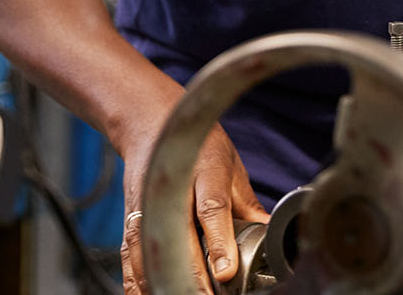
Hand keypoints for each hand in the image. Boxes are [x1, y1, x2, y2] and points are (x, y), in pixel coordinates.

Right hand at [120, 117, 268, 294]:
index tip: (226, 271)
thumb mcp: (230, 167)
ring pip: (149, 253)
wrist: (150, 123)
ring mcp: (145, 207)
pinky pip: (130, 259)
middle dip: (192, 275)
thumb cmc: (198, 147)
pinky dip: (137, 283)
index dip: (218, 241)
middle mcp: (171, 190)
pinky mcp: (130, 221)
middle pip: (178, 239)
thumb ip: (248, 206)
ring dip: (164, 282)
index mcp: (204, 172)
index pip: (211, 208)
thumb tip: (273, 236)